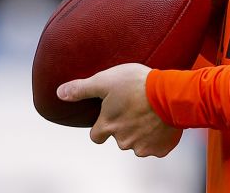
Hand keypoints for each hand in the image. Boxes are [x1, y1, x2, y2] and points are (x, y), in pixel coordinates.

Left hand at [57, 63, 181, 157]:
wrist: (170, 95)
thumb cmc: (138, 84)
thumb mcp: (106, 80)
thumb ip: (81, 89)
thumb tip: (59, 93)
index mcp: (108, 126)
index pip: (95, 136)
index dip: (102, 125)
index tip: (111, 116)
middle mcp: (122, 141)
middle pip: (118, 138)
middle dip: (124, 127)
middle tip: (134, 109)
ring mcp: (142, 147)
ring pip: (137, 143)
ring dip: (141, 132)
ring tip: (149, 112)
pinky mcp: (160, 149)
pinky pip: (155, 146)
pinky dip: (157, 137)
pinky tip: (161, 121)